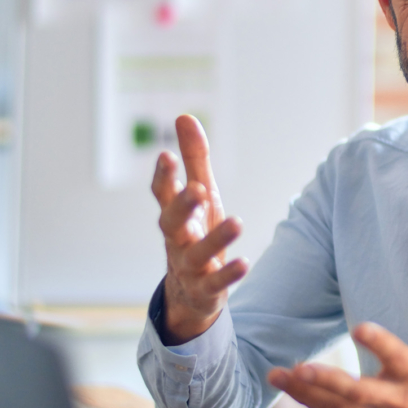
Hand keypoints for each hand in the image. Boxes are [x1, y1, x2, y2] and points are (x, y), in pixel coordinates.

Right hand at [151, 115, 248, 341]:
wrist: (190, 291)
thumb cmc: (195, 232)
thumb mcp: (199, 194)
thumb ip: (194, 158)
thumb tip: (185, 116)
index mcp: (175, 214)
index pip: (162, 194)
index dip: (163, 177)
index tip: (167, 156)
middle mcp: (177, 239)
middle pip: (171, 223)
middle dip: (182, 206)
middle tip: (195, 189)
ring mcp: (189, 265)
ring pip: (196, 253)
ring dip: (215, 239)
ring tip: (237, 222)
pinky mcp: (205, 288)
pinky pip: (214, 282)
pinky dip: (227, 274)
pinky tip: (244, 262)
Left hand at [269, 269, 407, 407]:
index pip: (395, 354)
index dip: (379, 343)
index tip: (359, 329)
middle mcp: (396, 396)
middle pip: (358, 391)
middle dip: (328, 382)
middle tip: (300, 368)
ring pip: (339, 407)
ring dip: (307, 393)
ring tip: (278, 375)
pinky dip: (311, 404)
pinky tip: (289, 388)